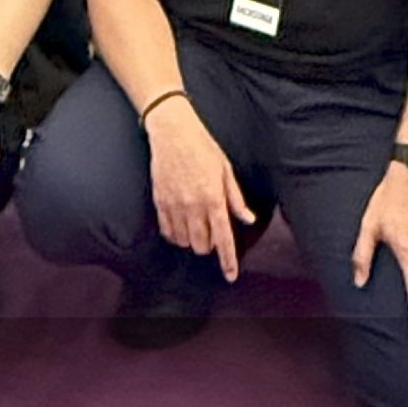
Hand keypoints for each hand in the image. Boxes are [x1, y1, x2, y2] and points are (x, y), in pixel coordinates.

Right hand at [146, 97, 254, 278]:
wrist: (172, 131)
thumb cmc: (203, 146)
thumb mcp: (226, 169)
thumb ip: (235, 198)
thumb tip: (247, 219)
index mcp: (213, 197)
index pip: (223, 238)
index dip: (228, 260)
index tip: (230, 276)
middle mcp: (193, 205)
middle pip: (202, 246)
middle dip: (210, 246)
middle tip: (213, 232)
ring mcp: (174, 205)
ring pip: (185, 242)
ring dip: (193, 240)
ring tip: (197, 225)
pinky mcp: (160, 202)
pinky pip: (167, 231)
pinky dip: (176, 234)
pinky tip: (181, 225)